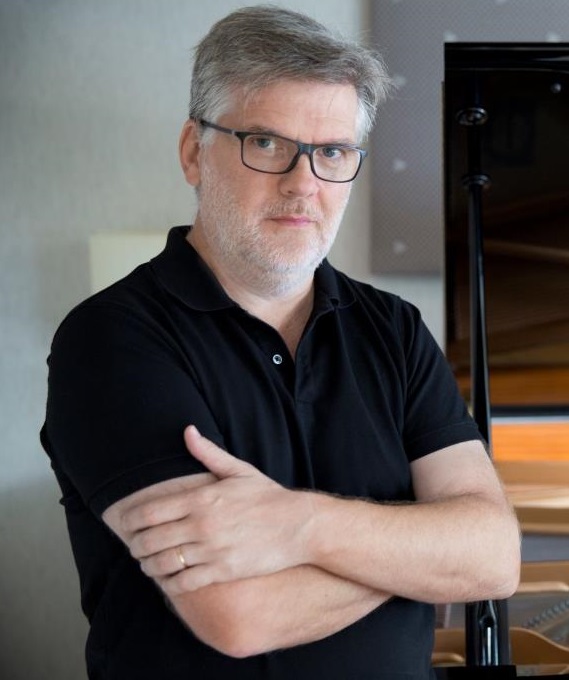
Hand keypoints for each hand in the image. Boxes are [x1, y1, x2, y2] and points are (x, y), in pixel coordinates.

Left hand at [126, 426, 314, 593]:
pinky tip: (168, 579)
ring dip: (148, 565)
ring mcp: (211, 550)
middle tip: (135, 545)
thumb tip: (188, 430)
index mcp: (202, 498)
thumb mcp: (238, 470)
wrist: (298, 526)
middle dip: (135, 544)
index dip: (131, 520)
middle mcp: (202, 525)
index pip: (150, 511)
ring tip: (147, 563)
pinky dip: (169, 584)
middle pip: (150, 539)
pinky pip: (184, 583)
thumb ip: (208, 453)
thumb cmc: (268, 497)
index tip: (126, 522)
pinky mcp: (223, 571)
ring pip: (163, 563)